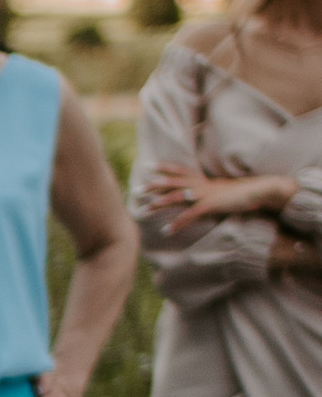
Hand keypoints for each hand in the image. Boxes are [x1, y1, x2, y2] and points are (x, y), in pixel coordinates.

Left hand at [143, 161, 291, 233]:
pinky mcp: (211, 205)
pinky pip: (190, 215)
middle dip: (153, 186)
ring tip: (145, 209)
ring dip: (160, 203)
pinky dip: (177, 223)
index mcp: (204, 180)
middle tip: (136, 190)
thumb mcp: (222, 191)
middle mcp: (202, 184)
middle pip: (172, 183)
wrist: (260, 192)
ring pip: (177, 197)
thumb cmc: (242, 194)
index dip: (164, 167)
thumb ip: (210, 193)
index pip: (180, 170)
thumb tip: (200, 197)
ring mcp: (205, 194)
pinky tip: (167, 231)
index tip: (148, 166)